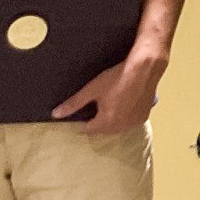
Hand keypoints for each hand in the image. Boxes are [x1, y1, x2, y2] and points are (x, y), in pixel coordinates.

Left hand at [53, 49, 167, 133]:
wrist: (144, 69)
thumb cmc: (116, 78)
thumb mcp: (92, 89)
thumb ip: (73, 104)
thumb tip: (55, 114)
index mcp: (106, 123)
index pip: (88, 130)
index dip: (83, 121)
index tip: (83, 111)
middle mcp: (121, 127)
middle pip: (103, 130)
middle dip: (98, 121)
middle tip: (97, 105)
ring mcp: (134, 123)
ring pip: (117, 127)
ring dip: (112, 120)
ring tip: (111, 104)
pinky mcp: (144, 116)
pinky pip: (129, 122)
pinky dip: (125, 117)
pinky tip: (124, 104)